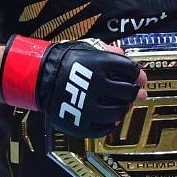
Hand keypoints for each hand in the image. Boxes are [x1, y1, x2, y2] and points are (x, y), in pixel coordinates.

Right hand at [2, 36, 146, 137]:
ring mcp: (89, 107)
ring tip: (123, 105)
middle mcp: (97, 86)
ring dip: (124, 108)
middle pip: (128, 92)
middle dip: (135, 92)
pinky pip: (104, 128)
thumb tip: (124, 55)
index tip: (138, 77)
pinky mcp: (81, 124)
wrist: (38, 78)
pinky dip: (111, 123)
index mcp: (100, 65)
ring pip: (119, 112)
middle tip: (136, 93)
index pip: (130, 70)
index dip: (137, 74)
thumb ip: (107, 51)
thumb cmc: (64, 61)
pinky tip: (110, 117)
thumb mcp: (86, 48)